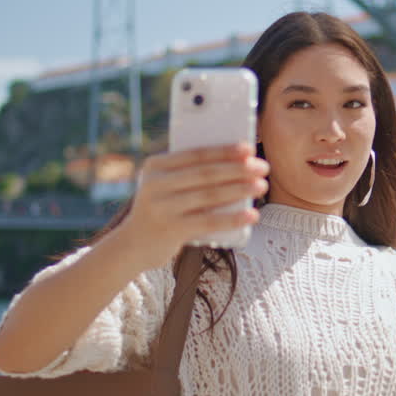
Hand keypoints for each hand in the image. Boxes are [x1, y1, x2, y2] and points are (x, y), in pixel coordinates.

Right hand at [114, 143, 268, 268]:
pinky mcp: (170, 230)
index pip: (196, 153)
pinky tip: (251, 215)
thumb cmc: (160, 210)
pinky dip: (233, 218)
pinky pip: (209, 222)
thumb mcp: (165, 186)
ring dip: (239, 189)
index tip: (249, 149)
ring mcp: (162, 207)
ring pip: (209, 195)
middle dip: (238, 169)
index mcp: (155, 165)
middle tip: (263, 168)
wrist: (132, 245)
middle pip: (205, 173)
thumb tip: (237, 164)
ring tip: (261, 186)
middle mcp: (155, 184)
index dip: (224, 150)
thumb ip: (189, 174)